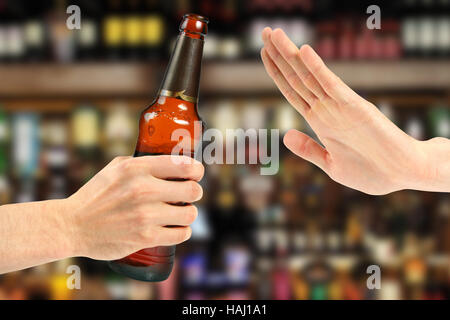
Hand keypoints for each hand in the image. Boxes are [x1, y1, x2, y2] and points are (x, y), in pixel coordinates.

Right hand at [64, 155, 203, 259]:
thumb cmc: (96, 195)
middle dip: (194, 193)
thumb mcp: (115, 168)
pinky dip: (182, 231)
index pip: (185, 165)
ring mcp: (145, 215)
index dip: (196, 170)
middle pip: (193, 190)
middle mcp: (143, 189)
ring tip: (180, 213)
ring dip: (188, 214)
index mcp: (137, 168)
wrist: (72, 226)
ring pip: (190, 214)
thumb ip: (142, 162)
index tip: (195, 174)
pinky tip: (175, 228)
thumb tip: (169, 160)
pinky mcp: (145, 237)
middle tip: (188, 195)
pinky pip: (181, 234)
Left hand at [261, 28, 439, 194]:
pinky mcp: (356, 108)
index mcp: (319, 121)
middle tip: (265, 31)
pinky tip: (304, 52)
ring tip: (275, 33)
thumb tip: (285, 135)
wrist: (402, 174)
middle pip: (296, 77)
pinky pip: (332, 86)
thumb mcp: (331, 164)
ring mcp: (339, 106)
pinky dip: (318, 69)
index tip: (264, 52)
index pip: (292, 90)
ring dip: (290, 54)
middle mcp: (326, 109)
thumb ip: (309, 149)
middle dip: (279, 55)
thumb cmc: (370, 171)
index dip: (276, 71)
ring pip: (309, 76)